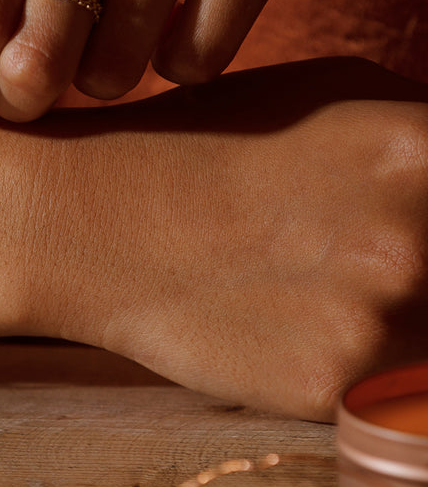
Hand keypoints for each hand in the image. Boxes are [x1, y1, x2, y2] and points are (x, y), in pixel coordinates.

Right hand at [20, 59, 427, 419]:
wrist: (92, 217)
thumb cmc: (209, 145)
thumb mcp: (335, 92)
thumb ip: (427, 130)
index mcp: (427, 149)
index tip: (421, 241)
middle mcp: (416, 240)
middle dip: (424, 279)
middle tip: (353, 263)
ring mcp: (374, 324)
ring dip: (402, 328)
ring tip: (318, 291)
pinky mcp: (328, 390)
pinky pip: (387, 395)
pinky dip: (359, 372)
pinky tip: (294, 328)